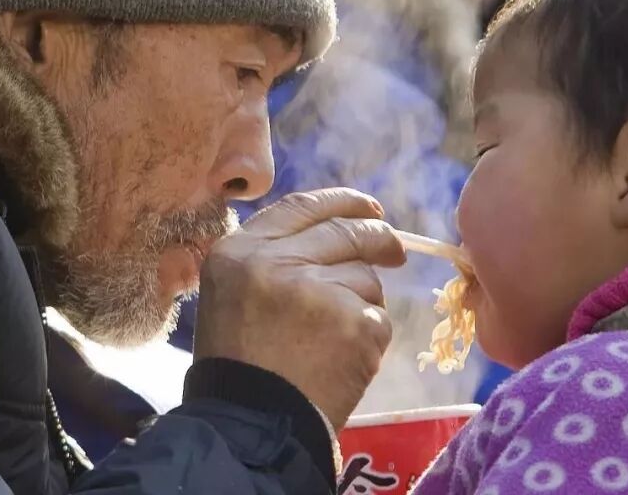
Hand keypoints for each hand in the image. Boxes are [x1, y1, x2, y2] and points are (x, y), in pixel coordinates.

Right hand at [194, 188, 405, 430]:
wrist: (249, 426)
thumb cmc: (240, 362)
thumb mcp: (233, 291)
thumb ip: (274, 255)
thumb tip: (335, 227)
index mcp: (241, 250)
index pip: (303, 206)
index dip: (342, 201)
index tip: (369, 208)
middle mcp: (277, 262)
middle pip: (346, 231)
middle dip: (377, 237)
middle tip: (394, 251)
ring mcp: (319, 292)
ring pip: (367, 277)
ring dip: (363, 301)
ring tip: (334, 337)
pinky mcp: (354, 324)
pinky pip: (378, 317)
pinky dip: (368, 336)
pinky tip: (343, 359)